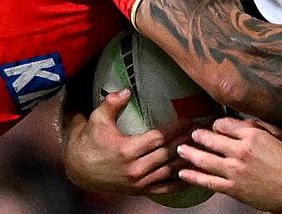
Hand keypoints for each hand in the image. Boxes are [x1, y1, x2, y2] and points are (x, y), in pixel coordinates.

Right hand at [63, 89, 191, 194]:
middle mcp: (135, 169)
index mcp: (127, 150)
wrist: (78, 170)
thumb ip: (112, 103)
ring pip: (170, 170)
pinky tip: (193, 173)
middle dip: (186, 141)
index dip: (176, 129)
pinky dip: (180, 181)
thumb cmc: (89, 140)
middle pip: (168, 154)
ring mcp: (139, 182)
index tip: (189, 119)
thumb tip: (127, 90)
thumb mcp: (97, 119)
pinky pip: (165, 188)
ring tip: (202, 146)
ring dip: (187, 159)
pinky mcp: (140, 191)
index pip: (158, 139)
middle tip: (202, 130)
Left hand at [177, 117, 281, 211]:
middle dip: (198, 135)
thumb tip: (243, 121)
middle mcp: (240, 151)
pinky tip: (184, 173)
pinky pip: (207, 181)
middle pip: (210, 139)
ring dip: (189, 153)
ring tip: (181, 150)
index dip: (215, 124)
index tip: (213, 126)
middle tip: (191, 134)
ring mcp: (235, 171)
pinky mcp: (233, 188)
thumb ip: (259, 125)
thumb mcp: (278, 134)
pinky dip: (193, 177)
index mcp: (252, 135)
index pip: (224, 124)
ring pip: (204, 159)